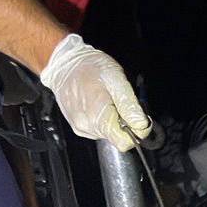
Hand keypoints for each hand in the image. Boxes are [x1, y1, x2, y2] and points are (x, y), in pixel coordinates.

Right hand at [40, 33, 151, 148]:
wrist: (64, 64)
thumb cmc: (91, 68)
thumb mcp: (116, 79)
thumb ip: (129, 104)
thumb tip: (141, 124)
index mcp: (98, 117)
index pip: (124, 143)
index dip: (137, 131)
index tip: (138, 115)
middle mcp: (87, 127)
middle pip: (117, 138)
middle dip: (126, 123)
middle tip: (121, 101)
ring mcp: (81, 127)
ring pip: (109, 134)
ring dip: (115, 120)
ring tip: (108, 99)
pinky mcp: (77, 126)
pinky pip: (99, 129)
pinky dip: (104, 119)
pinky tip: (99, 103)